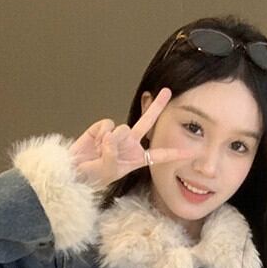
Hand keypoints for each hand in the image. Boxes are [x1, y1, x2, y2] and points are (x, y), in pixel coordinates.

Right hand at [69, 87, 192, 188]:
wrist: (74, 169)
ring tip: (100, 151)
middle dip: (157, 106)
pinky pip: (106, 125)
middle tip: (167, 92)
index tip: (192, 152)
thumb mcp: (107, 172)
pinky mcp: (103, 128)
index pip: (160, 155)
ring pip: (122, 129)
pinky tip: (94, 142)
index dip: (175, 153)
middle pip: (147, 122)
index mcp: (137, 158)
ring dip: (110, 141)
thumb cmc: (92, 175)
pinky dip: (99, 134)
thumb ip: (112, 155)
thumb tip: (111, 136)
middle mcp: (130, 144)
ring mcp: (117, 135)